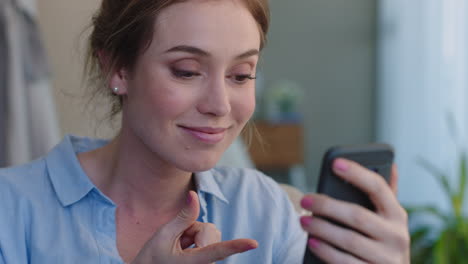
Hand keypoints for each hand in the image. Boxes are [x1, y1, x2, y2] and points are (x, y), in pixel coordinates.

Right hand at [132, 191, 257, 263]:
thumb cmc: (151, 258)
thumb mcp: (163, 236)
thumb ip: (183, 216)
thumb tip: (194, 194)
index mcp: (194, 263)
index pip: (218, 251)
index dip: (237, 246)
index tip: (253, 243)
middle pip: (210, 232)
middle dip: (194, 230)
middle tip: (176, 242)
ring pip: (210, 235)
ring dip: (194, 236)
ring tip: (178, 247)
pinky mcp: (208, 262)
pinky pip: (209, 241)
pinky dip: (196, 240)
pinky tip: (182, 250)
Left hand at [300, 159, 409, 262]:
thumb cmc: (382, 240)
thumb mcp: (389, 219)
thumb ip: (385, 194)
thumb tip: (390, 164)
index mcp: (397, 214)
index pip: (378, 187)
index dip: (357, 173)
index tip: (335, 163)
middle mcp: (396, 236)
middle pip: (358, 215)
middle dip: (328, 206)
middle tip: (305, 200)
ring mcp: (386, 258)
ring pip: (349, 240)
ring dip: (322, 229)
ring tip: (303, 221)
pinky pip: (345, 262)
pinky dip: (326, 252)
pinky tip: (312, 242)